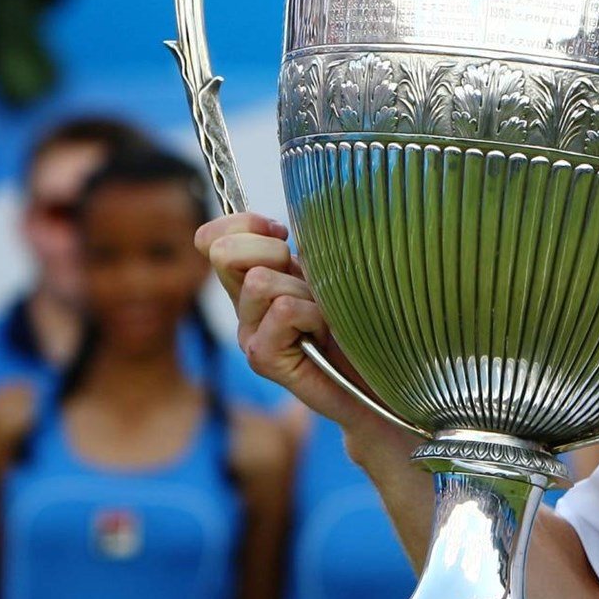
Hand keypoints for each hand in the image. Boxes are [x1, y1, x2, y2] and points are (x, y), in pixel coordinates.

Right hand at [195, 213, 408, 449]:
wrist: (385, 378)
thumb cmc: (366, 319)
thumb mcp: (334, 269)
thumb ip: (305, 244)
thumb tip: (286, 221)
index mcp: (255, 277)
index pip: (213, 238)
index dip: (244, 224)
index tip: (283, 234)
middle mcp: (245, 305)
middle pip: (224, 252)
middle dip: (272, 252)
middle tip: (307, 281)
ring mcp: (250, 334)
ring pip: (260, 280)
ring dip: (307, 290)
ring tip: (327, 317)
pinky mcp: (262, 358)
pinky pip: (283, 310)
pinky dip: (315, 316)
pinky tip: (325, 336)